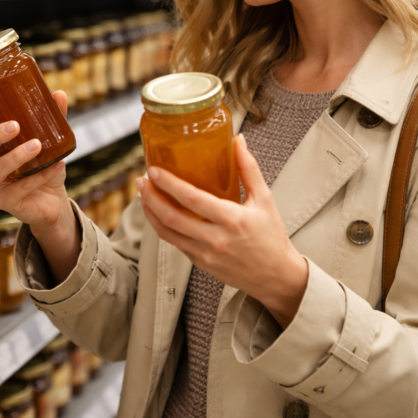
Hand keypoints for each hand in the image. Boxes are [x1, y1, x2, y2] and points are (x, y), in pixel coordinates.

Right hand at [0, 91, 80, 282]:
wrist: (52, 200)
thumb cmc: (42, 167)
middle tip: (14, 125)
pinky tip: (57, 165)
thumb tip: (59, 94)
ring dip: (16, 156)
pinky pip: (19, 189)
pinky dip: (39, 176)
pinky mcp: (5, 202)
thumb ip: (51, 118)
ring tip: (37, 145)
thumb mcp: (48, 141)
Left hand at [138, 134, 308, 327]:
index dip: (169, 184)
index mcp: (233, 220)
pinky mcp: (200, 263)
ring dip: (150, 213)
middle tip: (141, 181)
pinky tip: (159, 213)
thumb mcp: (265, 199)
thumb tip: (238, 141)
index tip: (154, 171)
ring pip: (167, 233)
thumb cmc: (271, 236)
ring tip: (144, 195)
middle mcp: (216, 239)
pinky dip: (162, 227)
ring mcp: (205, 254)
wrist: (276, 276)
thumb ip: (248, 169)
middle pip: (171, 218)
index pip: (193, 200)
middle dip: (151, 197)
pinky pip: (175, 243)